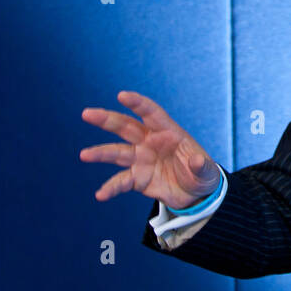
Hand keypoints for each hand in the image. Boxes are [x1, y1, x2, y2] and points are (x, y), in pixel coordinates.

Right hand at [80, 91, 220, 209]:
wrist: (195, 195)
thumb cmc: (201, 174)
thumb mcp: (206, 171)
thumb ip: (201, 165)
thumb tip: (196, 160)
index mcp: (168, 132)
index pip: (151, 113)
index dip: (137, 103)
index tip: (122, 96)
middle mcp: (150, 142)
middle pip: (125, 127)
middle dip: (106, 120)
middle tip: (87, 114)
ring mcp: (141, 159)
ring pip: (117, 153)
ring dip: (100, 153)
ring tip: (84, 155)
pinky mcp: (137, 178)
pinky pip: (121, 181)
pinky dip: (111, 188)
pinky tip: (101, 194)